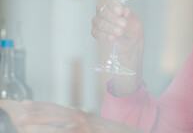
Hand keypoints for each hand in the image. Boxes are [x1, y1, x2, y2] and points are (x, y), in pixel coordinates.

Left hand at [0, 100, 143, 132]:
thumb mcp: (93, 126)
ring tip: (27, 124)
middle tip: (22, 110)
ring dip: (44, 123)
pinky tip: (54, 132)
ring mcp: (88, 125)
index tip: (26, 103)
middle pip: (58, 113)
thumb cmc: (112, 131)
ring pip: (62, 123)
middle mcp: (83, 117)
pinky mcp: (92, 131)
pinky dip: (62, 132)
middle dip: (39, 111)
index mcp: (82, 115)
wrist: (130, 132)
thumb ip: (80, 124)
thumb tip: (66, 125)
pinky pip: (74, 132)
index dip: (42, 105)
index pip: (59, 108)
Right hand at [91, 0, 143, 53]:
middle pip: (104, 12)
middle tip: (124, 24)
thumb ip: (130, 14)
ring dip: (111, 28)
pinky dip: (106, 36)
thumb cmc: (132, 27)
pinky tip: (112, 38)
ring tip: (120, 32)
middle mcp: (103, 12)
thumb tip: (126, 11)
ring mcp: (98, 22)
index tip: (120, 12)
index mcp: (112, 5)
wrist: (133, 41)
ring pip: (101, 23)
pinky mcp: (96, 33)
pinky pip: (98, 34)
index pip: (109, 1)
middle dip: (114, 18)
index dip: (114, 6)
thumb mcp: (135, 19)